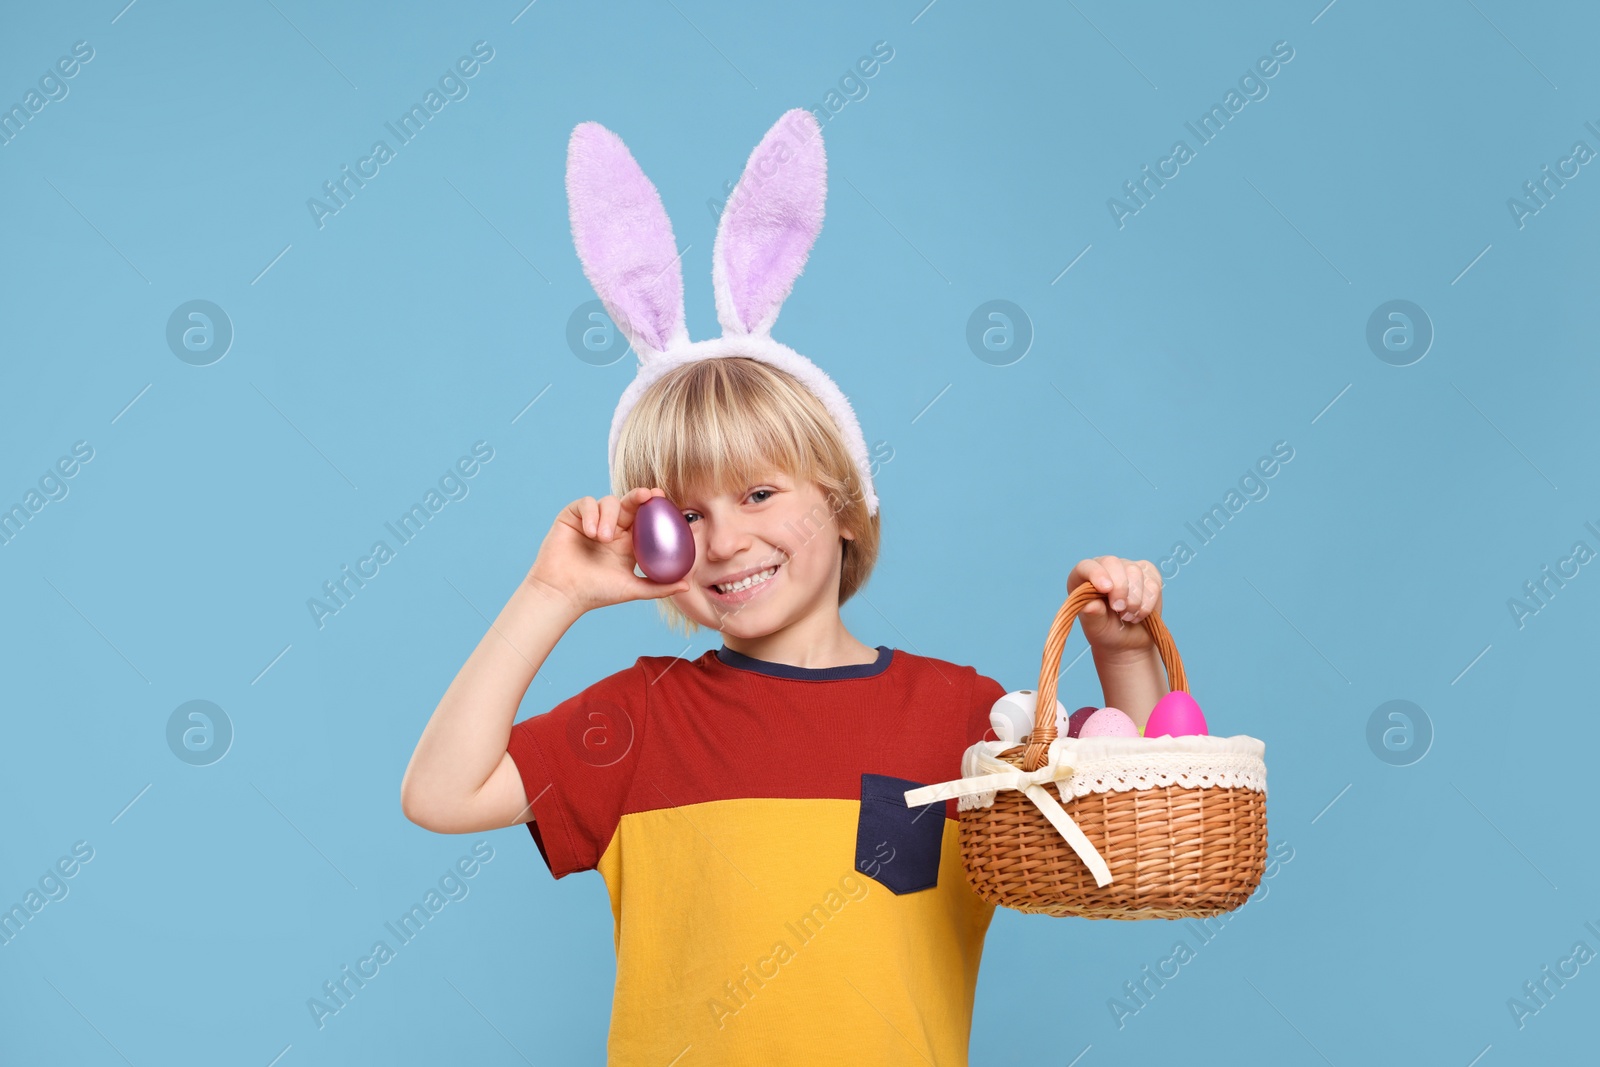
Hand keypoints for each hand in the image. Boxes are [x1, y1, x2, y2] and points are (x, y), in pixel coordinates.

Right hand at [525, 487, 691, 613]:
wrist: (563, 594)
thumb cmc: (596, 593)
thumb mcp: (632, 589)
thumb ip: (659, 587)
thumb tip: (687, 584)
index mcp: (627, 541)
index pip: (644, 517)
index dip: (654, 506)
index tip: (665, 499)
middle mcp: (612, 527)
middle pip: (629, 504)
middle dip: (639, 496)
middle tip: (648, 495)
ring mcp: (592, 520)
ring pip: (608, 502)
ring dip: (609, 516)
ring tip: (604, 538)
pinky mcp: (572, 516)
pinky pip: (587, 503)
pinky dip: (591, 514)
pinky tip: (590, 532)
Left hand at [1067, 556, 1162, 656]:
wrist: (1127, 640)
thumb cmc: (1105, 630)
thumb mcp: (1095, 627)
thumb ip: (1092, 615)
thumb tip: (1090, 606)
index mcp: (1083, 577)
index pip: (1086, 566)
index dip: (1096, 574)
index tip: (1106, 589)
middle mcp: (1105, 567)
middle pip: (1113, 563)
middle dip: (1119, 588)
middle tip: (1119, 609)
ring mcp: (1128, 568)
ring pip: (1135, 571)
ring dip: (1134, 599)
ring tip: (1127, 616)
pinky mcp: (1149, 574)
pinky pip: (1153, 582)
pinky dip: (1148, 602)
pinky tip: (1139, 614)